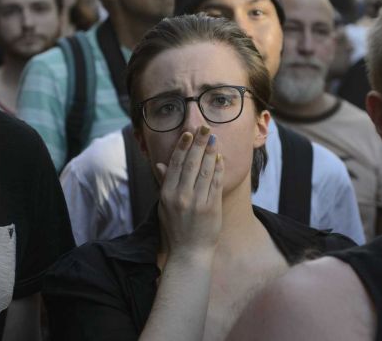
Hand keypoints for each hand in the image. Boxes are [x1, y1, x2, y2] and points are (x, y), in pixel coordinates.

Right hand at [155, 125, 223, 256]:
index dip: (182, 147)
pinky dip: (219, 169)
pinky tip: (221, 158)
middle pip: (191, 164)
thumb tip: (160, 164)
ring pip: (205, 171)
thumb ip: (164, 184)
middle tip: (205, 128)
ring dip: (211, 152)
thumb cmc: (175, 229)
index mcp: (167, 195)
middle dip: (199, 143)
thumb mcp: (164, 206)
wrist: (189, 253)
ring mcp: (197, 202)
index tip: (188, 133)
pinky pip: (216, 183)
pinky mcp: (211, 208)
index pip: (175, 165)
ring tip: (214, 138)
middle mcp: (181, 196)